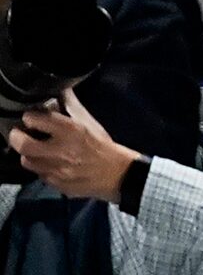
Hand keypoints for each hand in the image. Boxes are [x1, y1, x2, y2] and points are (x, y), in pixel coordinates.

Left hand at [7, 91, 137, 203]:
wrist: (114, 173)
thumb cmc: (101, 144)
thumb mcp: (89, 121)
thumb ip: (72, 106)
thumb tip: (62, 91)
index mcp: (70, 130)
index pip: (36, 119)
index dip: (30, 117)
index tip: (30, 117)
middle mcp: (59, 150)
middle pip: (23, 144)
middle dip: (17, 137)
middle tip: (19, 133)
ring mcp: (55, 169)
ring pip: (26, 161)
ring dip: (28, 153)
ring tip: (34, 149)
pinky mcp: (54, 183)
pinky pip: (38, 174)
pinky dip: (39, 167)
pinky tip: (47, 162)